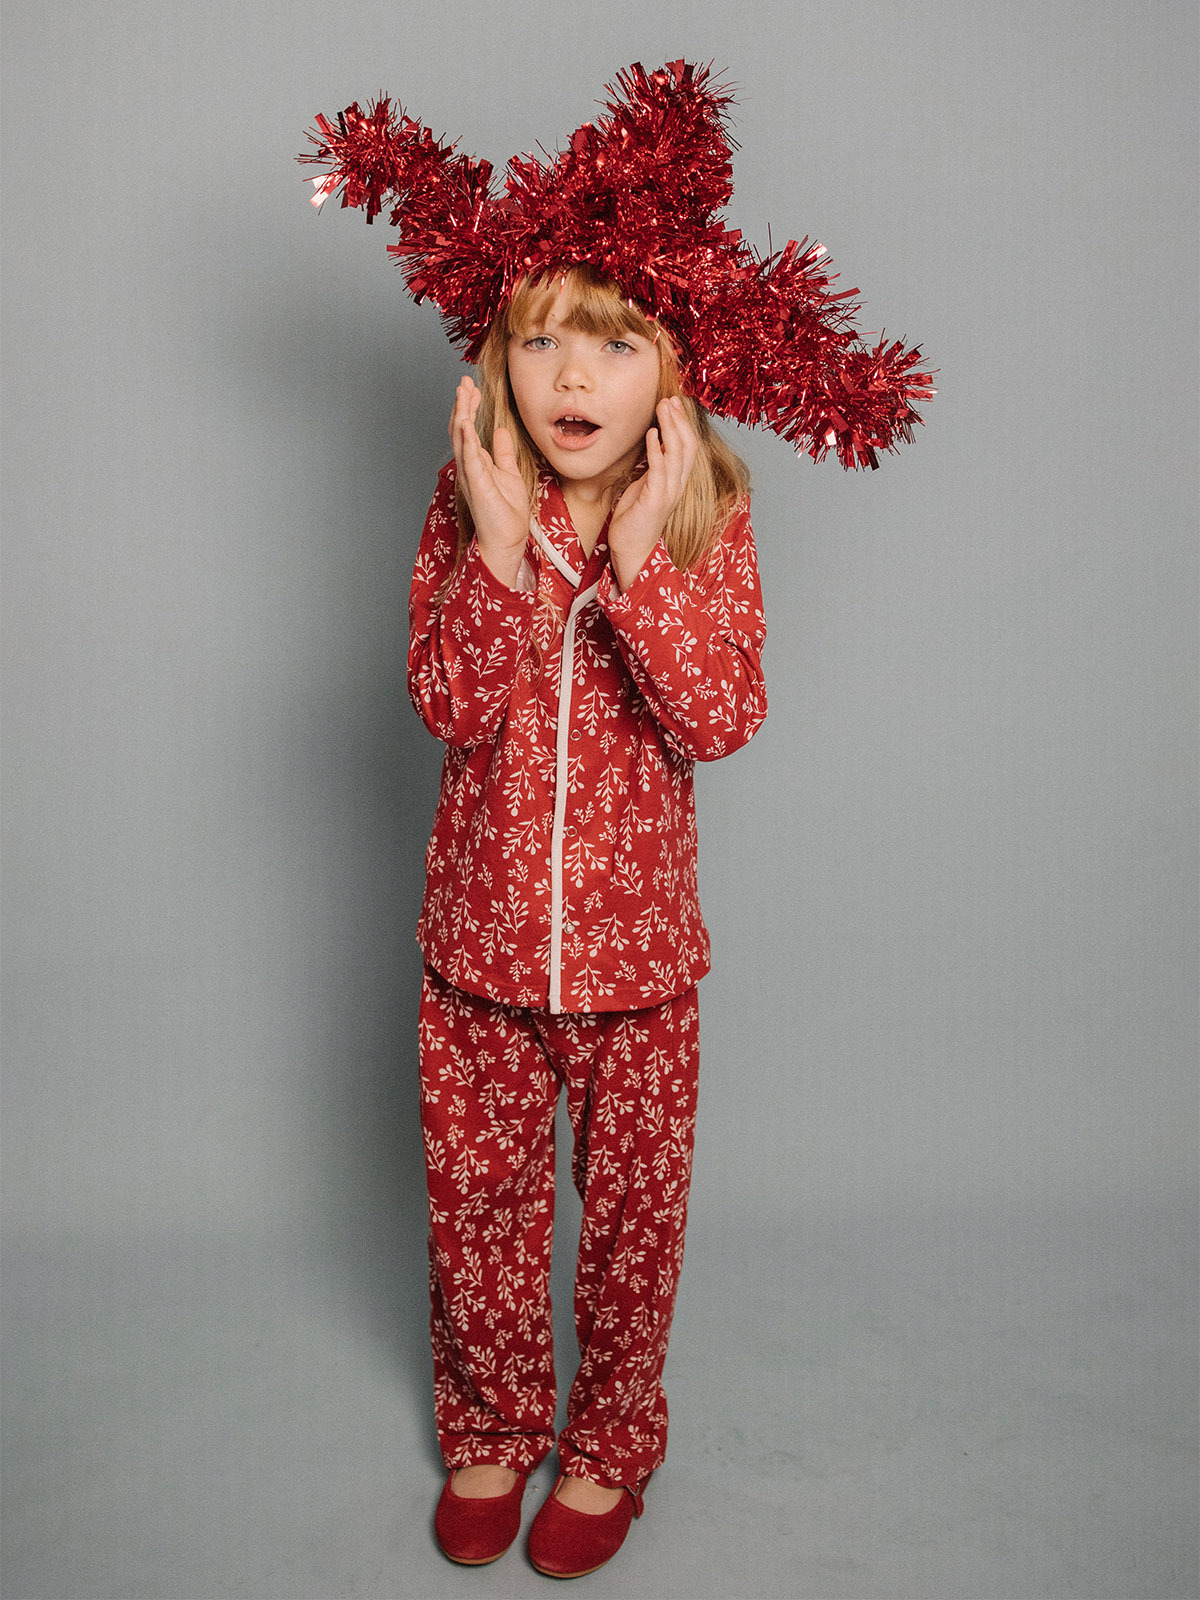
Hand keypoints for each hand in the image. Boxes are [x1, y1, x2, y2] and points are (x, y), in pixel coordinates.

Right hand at [449, 375, 530, 587]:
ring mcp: (470, 474)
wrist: (507, 539)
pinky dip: (465, 438)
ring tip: (462, 392)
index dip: (470, 407)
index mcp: (477, 463)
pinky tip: (464, 420)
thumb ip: (503, 452)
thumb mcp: (510, 473)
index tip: (474, 388)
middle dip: (462, 404)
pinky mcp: (476, 483)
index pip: (469, 429)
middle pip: (460, 428)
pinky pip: (468, 457)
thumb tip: (502, 431)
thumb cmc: (507, 513)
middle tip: (464, 382)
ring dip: (460, 413)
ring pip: (460, 438)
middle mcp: (469, 466)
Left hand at [607, 397, 699, 591]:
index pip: (687, 447)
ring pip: (678, 454)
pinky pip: (660, 471)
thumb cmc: (634, 519)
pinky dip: (657, 450)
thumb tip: (652, 444)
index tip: (674, 403)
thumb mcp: (644, 486)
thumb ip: (651, 467)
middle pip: (688, 445)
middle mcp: (677, 485)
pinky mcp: (655, 501)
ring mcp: (668, 493)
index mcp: (676, 481)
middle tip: (670, 398)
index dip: (683, 424)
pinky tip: (652, 435)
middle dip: (679, 420)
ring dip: (670, 428)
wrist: (631, 550)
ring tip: (663, 408)